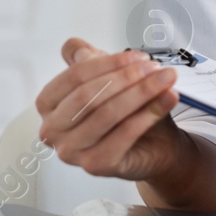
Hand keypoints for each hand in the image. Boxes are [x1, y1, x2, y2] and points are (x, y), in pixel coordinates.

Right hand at [35, 39, 185, 181]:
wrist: (152, 144)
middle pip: (88, 95)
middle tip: (154, 67)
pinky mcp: (95, 166)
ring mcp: (71, 151)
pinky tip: (167, 99)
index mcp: (48, 103)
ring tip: (166, 80)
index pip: (75, 76)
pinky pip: (123, 135)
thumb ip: (90, 60)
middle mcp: (52, 130)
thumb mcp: (109, 78)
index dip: (108, 63)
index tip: (139, 56)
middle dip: (126, 77)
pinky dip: (148, 114)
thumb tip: (81, 49)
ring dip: (142, 92)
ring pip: (107, 114)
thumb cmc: (126, 110)